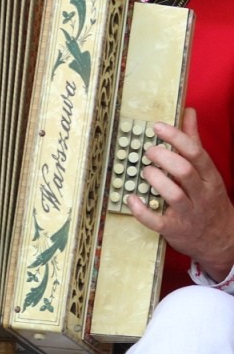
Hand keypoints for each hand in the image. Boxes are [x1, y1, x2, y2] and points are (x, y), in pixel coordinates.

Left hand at [129, 107, 233, 279]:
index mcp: (210, 177)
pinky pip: (157, 220)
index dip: (175, 137)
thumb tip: (188, 112)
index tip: (156, 126)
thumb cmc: (209, 199)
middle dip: (164, 157)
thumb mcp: (207, 171)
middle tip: (148, 150)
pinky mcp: (174, 229)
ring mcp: (188, 213)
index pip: (196, 153)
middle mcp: (201, 194)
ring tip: (144, 171)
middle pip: (185, 171)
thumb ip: (194, 142)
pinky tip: (131, 198)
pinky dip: (141, 210)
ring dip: (155, 180)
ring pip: (174, 194)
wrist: (221, 240)